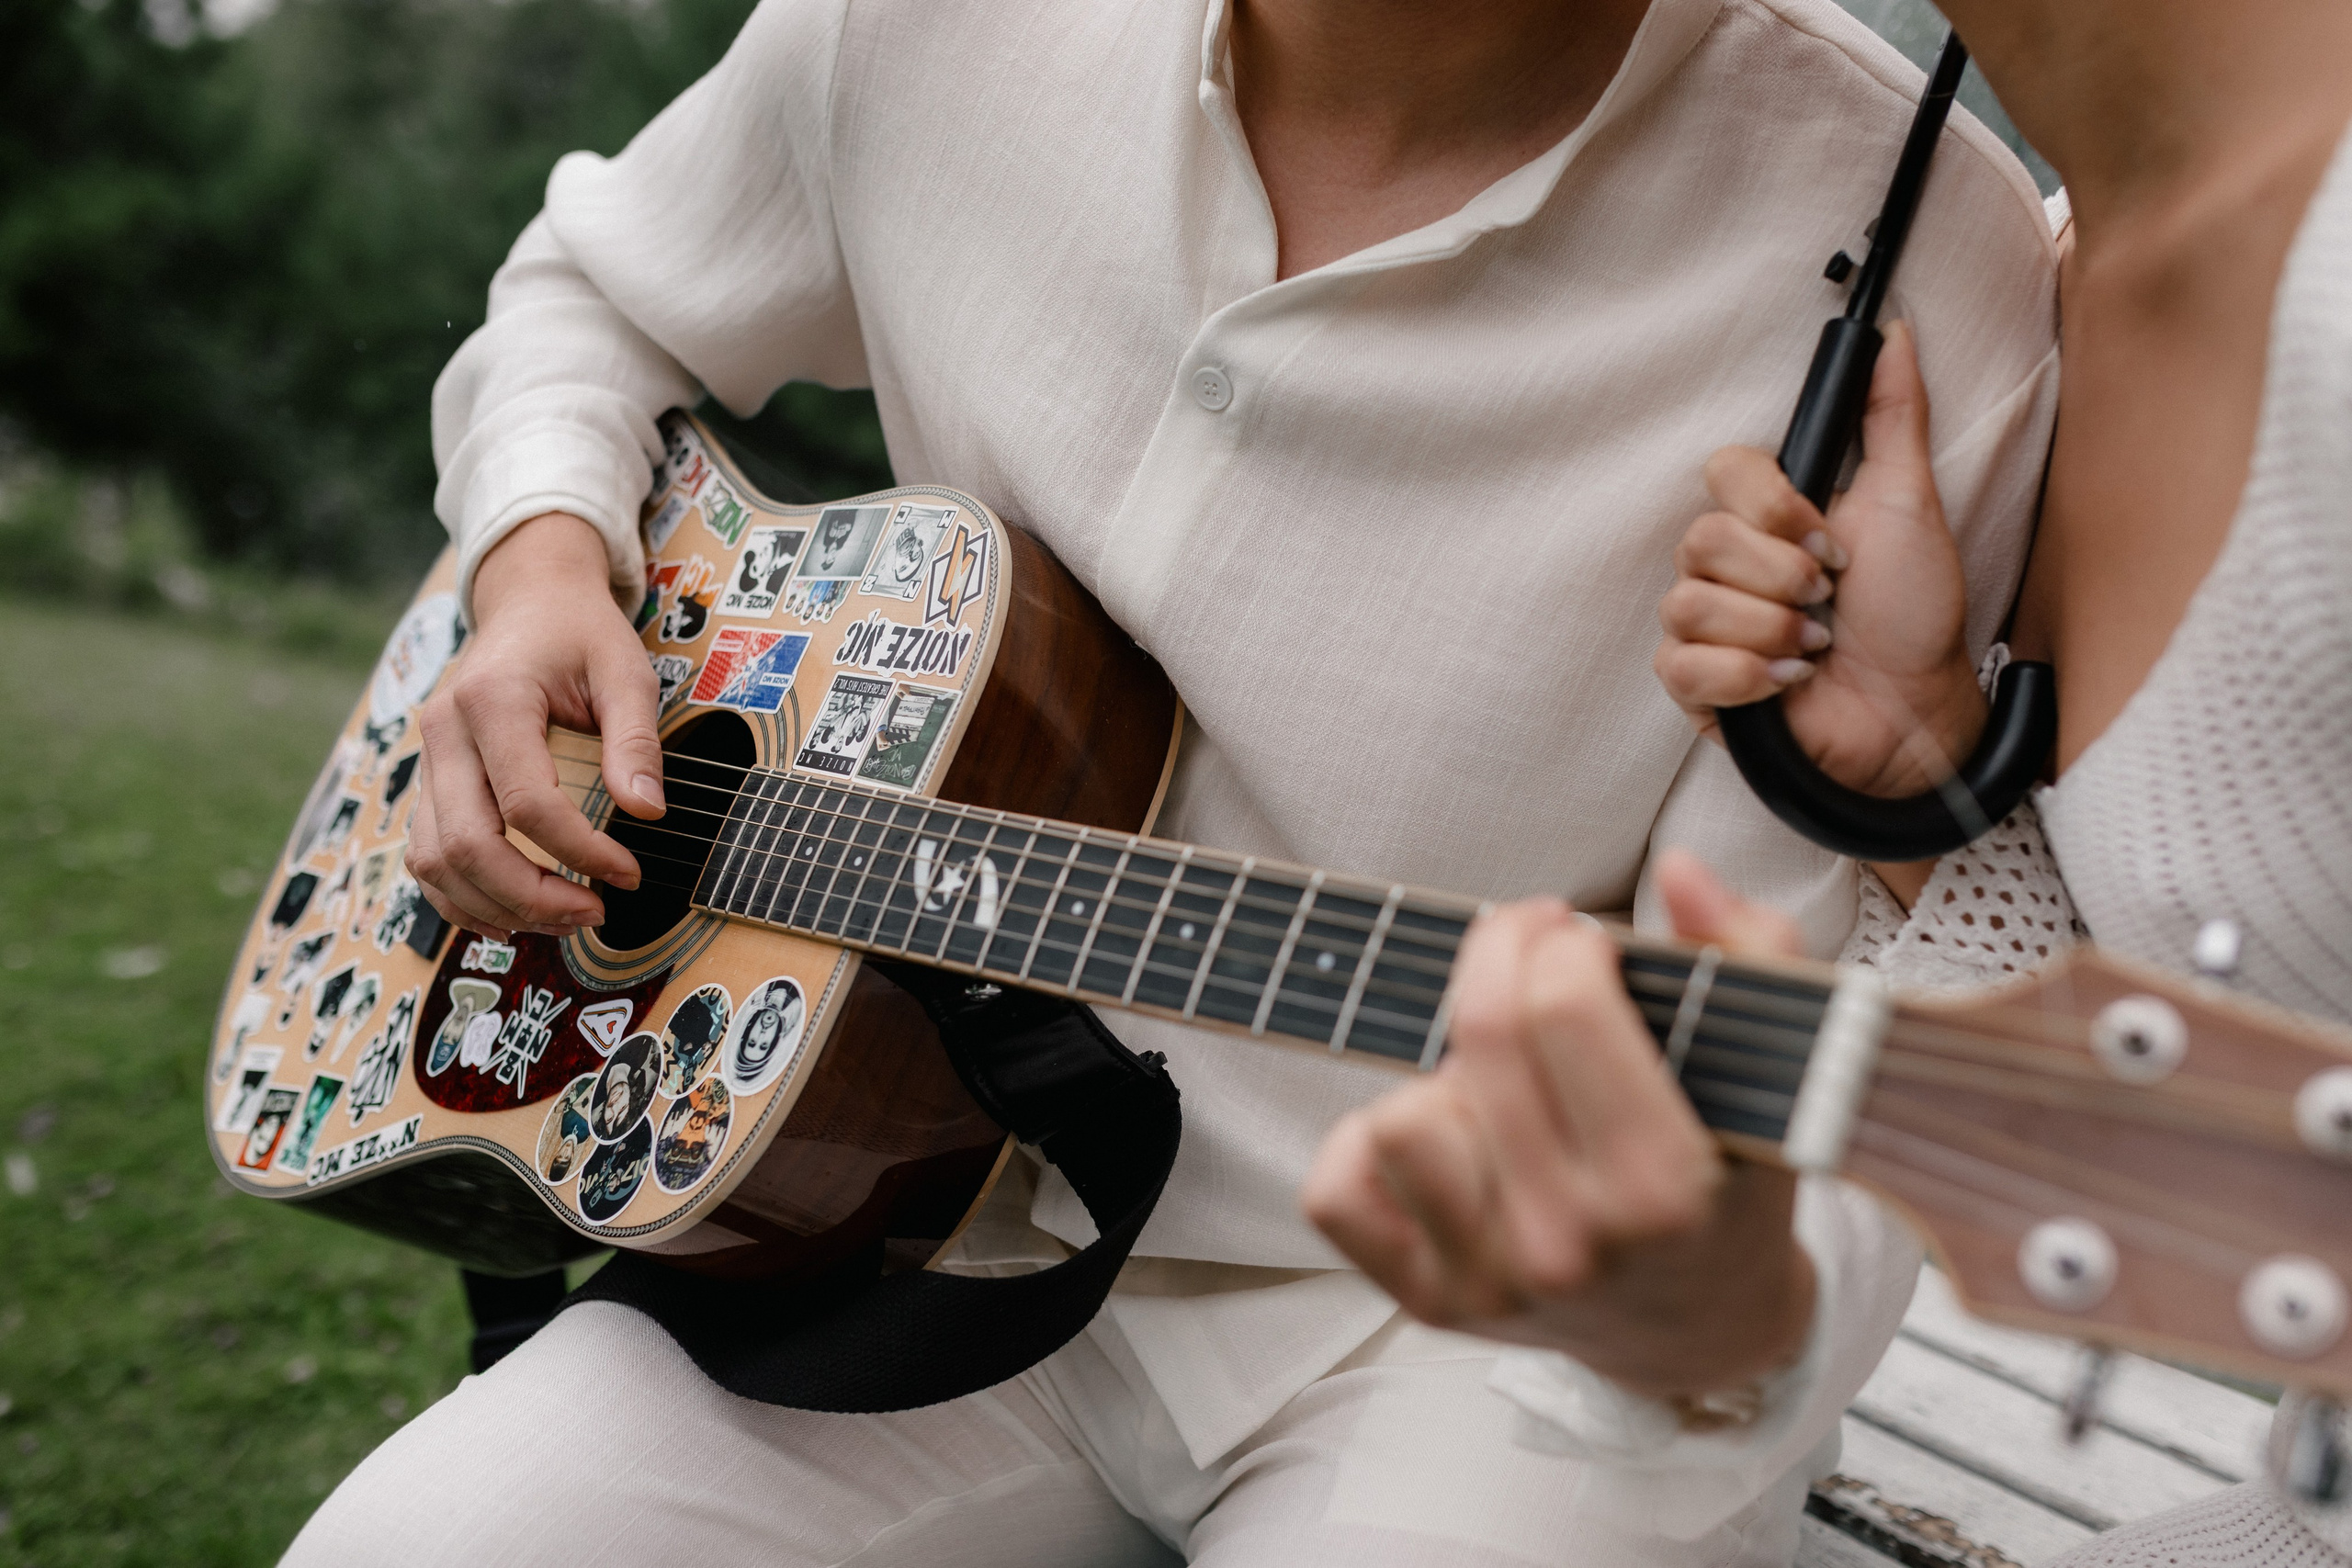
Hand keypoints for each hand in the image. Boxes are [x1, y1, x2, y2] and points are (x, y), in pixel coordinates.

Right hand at [407, 513, 664, 939]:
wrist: (528, 600)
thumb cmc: (579, 632)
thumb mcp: (625, 670)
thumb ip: (636, 741)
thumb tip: (647, 813)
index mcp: (492, 699)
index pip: (527, 802)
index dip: (580, 850)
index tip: (629, 872)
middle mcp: (444, 732)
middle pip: (466, 843)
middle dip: (531, 895)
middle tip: (594, 912)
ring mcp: (427, 759)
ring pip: (434, 861)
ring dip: (496, 906)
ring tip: (562, 919)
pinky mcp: (429, 781)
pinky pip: (427, 857)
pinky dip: (464, 898)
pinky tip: (515, 914)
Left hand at [1301, 852, 1815, 1398]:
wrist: (1705, 1328)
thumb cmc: (1731, 1182)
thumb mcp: (1776, 1074)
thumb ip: (1753, 956)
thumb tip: (1680, 870)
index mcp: (1664, 1189)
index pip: (1565, 1006)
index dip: (1564, 938)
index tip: (1583, 938)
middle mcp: (1571, 1246)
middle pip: (1483, 1036)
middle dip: (1501, 954)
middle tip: (1531, 950)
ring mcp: (1490, 1282)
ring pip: (1400, 1114)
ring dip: (1442, 1072)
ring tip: (1502, 1079)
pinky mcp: (1427, 1302)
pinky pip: (1336, 1190)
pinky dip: (1366, 1146)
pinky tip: (1442, 1131)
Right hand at [1654, 321, 1985, 796]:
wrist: (1917, 712)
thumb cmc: (1914, 615)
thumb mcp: (1910, 502)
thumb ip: (1894, 415)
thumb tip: (1898, 333)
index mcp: (1767, 518)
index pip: (1722, 472)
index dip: (1772, 508)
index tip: (1830, 540)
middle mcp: (1726, 567)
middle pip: (1700, 540)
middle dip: (1780, 577)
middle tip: (1829, 599)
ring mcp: (1705, 628)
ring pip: (1688, 605)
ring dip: (1770, 630)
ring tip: (1815, 648)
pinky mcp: (1697, 687)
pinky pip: (1680, 665)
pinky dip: (1744, 676)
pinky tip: (1788, 684)